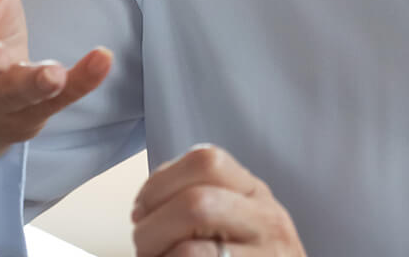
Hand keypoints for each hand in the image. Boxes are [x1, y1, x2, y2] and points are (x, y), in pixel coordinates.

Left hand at [131, 144, 306, 256]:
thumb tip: (146, 202)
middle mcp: (266, 221)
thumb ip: (207, 197)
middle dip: (152, 227)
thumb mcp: (243, 218)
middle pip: (195, 203)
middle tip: (145, 246)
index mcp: (255, 193)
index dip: (160, 182)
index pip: (207, 160)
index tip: (143, 208)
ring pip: (189, 250)